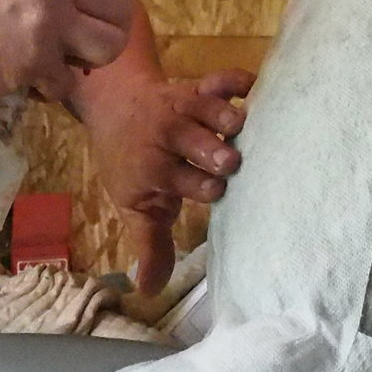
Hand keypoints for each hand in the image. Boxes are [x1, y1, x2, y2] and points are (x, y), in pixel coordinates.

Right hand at [0, 0, 135, 102]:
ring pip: (108, 48)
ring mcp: (47, 23)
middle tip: (84, 45)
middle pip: (120, 13)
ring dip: (90, 62)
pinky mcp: (34, 61)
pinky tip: (33, 80)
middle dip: (107, 33)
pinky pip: (69, 82)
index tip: (103, 14)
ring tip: (66, 62)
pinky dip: (53, 87)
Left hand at [81, 68, 253, 292]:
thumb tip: (149, 293)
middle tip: (229, 160)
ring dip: (224, 115)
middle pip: (192, 141)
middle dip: (211, 150)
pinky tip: (255, 88)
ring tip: (243, 125)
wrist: (117, 108)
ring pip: (206, 107)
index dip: (197, 185)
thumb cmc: (132, 165)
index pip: (178, 180)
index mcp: (154, 171)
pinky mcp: (199, 87)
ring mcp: (184, 109)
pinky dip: (237, 81)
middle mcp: (168, 138)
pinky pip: (219, 79)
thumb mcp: (136, 207)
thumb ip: (151, 247)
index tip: (214, 191)